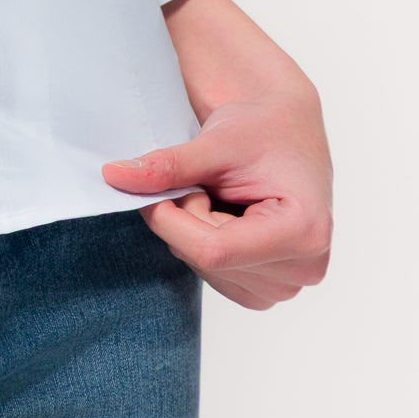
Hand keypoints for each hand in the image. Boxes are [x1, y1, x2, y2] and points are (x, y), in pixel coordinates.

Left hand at [102, 0, 331, 311]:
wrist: (287, 129)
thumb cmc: (264, 129)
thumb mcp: (216, 142)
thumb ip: (168, 165)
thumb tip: (113, 176)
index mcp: (305, 232)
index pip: (213, 250)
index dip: (170, 220)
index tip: (156, 190)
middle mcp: (305, 267)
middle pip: (208, 260)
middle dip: (187, 220)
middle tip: (204, 183)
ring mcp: (288, 284)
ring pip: (206, 271)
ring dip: (195, 233)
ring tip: (222, 196)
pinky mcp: (269, 289)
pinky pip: (214, 277)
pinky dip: (205, 247)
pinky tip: (226, 217)